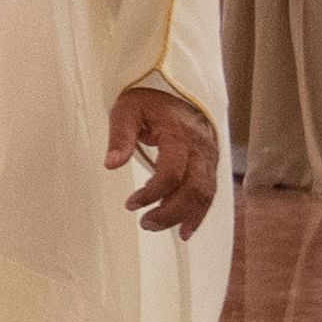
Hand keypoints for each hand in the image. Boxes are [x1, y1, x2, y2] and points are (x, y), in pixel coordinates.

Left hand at [109, 85, 219, 236]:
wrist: (178, 92)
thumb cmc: (149, 101)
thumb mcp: (128, 110)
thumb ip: (120, 136)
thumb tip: (111, 165)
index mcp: (179, 134)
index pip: (171, 172)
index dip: (152, 193)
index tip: (130, 204)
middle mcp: (200, 148)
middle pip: (194, 189)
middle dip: (170, 212)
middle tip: (144, 223)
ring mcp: (209, 157)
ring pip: (204, 195)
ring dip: (182, 217)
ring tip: (155, 226)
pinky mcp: (210, 165)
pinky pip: (209, 193)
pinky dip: (199, 214)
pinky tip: (185, 230)